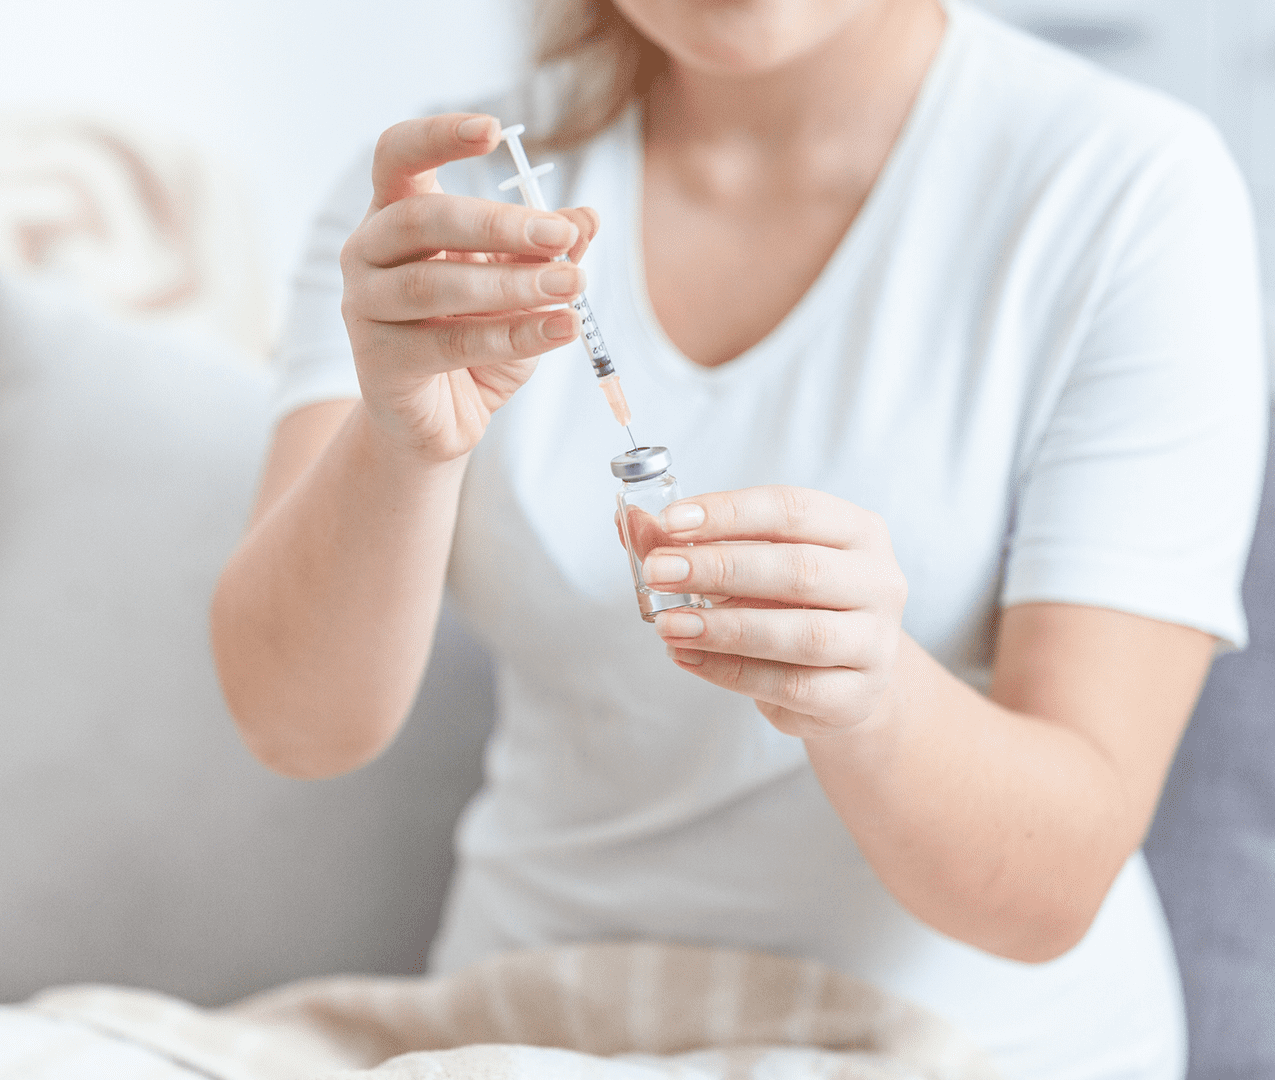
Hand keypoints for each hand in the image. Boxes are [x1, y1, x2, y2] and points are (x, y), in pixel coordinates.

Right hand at [340, 113, 599, 461]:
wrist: (440, 420)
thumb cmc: (473, 339)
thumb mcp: (518, 287)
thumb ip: (544, 251)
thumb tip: (586, 217)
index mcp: (395, 216)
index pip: (398, 156)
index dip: (438, 137)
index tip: (492, 130)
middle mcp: (367, 253)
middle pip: (423, 220)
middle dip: (499, 225)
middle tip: (562, 237)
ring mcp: (365, 308)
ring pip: (435, 287)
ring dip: (512, 284)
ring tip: (572, 286)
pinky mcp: (380, 363)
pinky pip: (451, 344)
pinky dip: (514, 335)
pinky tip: (561, 329)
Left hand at [644, 487, 907, 737]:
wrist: (842, 678)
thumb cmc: (789, 605)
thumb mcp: (747, 564)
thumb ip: (691, 543)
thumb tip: (631, 523)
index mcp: (857, 530)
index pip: (792, 509)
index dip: (729, 512)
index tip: (670, 521)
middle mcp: (879, 581)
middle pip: (798, 569)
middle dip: (719, 568)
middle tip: (658, 571)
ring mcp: (874, 643)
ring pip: (800, 634)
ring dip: (724, 627)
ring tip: (668, 624)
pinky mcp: (855, 696)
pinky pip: (790, 684)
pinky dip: (731, 671)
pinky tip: (688, 657)